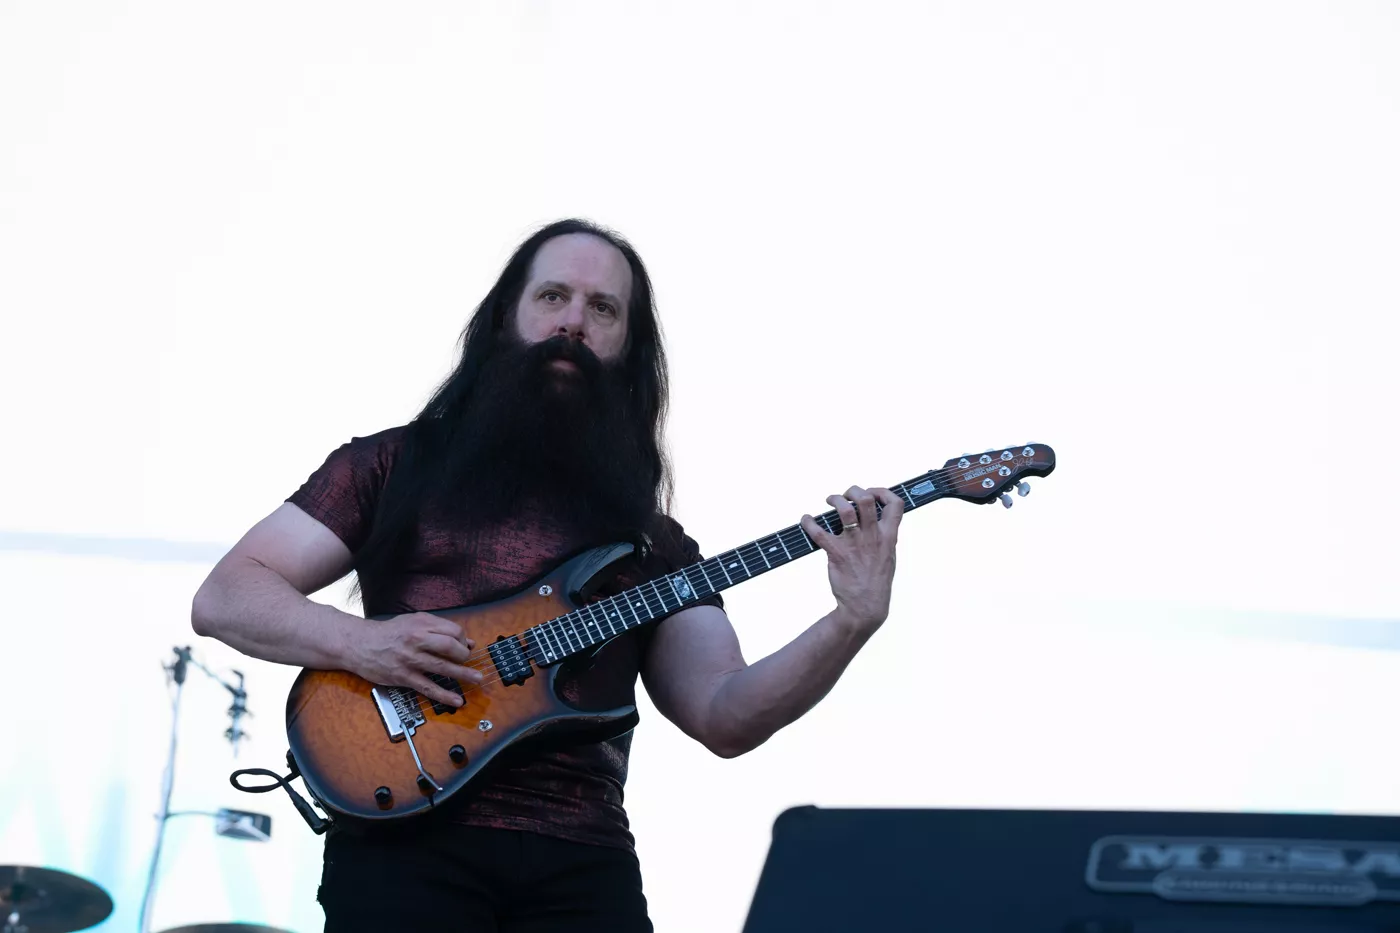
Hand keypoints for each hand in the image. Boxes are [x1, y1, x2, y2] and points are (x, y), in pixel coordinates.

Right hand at [342, 611, 483, 707]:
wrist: (359, 644)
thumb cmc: (388, 633)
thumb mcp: (413, 622)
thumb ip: (439, 629)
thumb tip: (468, 642)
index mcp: (421, 624)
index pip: (453, 630)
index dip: (463, 639)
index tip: (465, 645)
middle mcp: (417, 640)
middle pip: (450, 647)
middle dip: (463, 655)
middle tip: (467, 660)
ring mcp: (410, 660)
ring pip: (442, 667)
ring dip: (463, 674)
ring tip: (477, 679)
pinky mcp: (404, 677)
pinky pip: (428, 687)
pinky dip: (444, 695)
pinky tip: (457, 700)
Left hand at [801, 486, 902, 630]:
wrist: (865, 607)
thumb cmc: (876, 581)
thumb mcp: (889, 555)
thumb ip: (884, 536)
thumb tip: (875, 518)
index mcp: (888, 537)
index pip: (895, 504)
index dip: (882, 492)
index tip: (872, 493)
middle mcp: (872, 537)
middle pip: (865, 499)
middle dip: (853, 490)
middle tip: (846, 496)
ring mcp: (854, 544)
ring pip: (844, 510)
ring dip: (835, 499)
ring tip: (829, 501)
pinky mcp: (836, 553)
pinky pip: (818, 532)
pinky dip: (808, 522)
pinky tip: (805, 520)